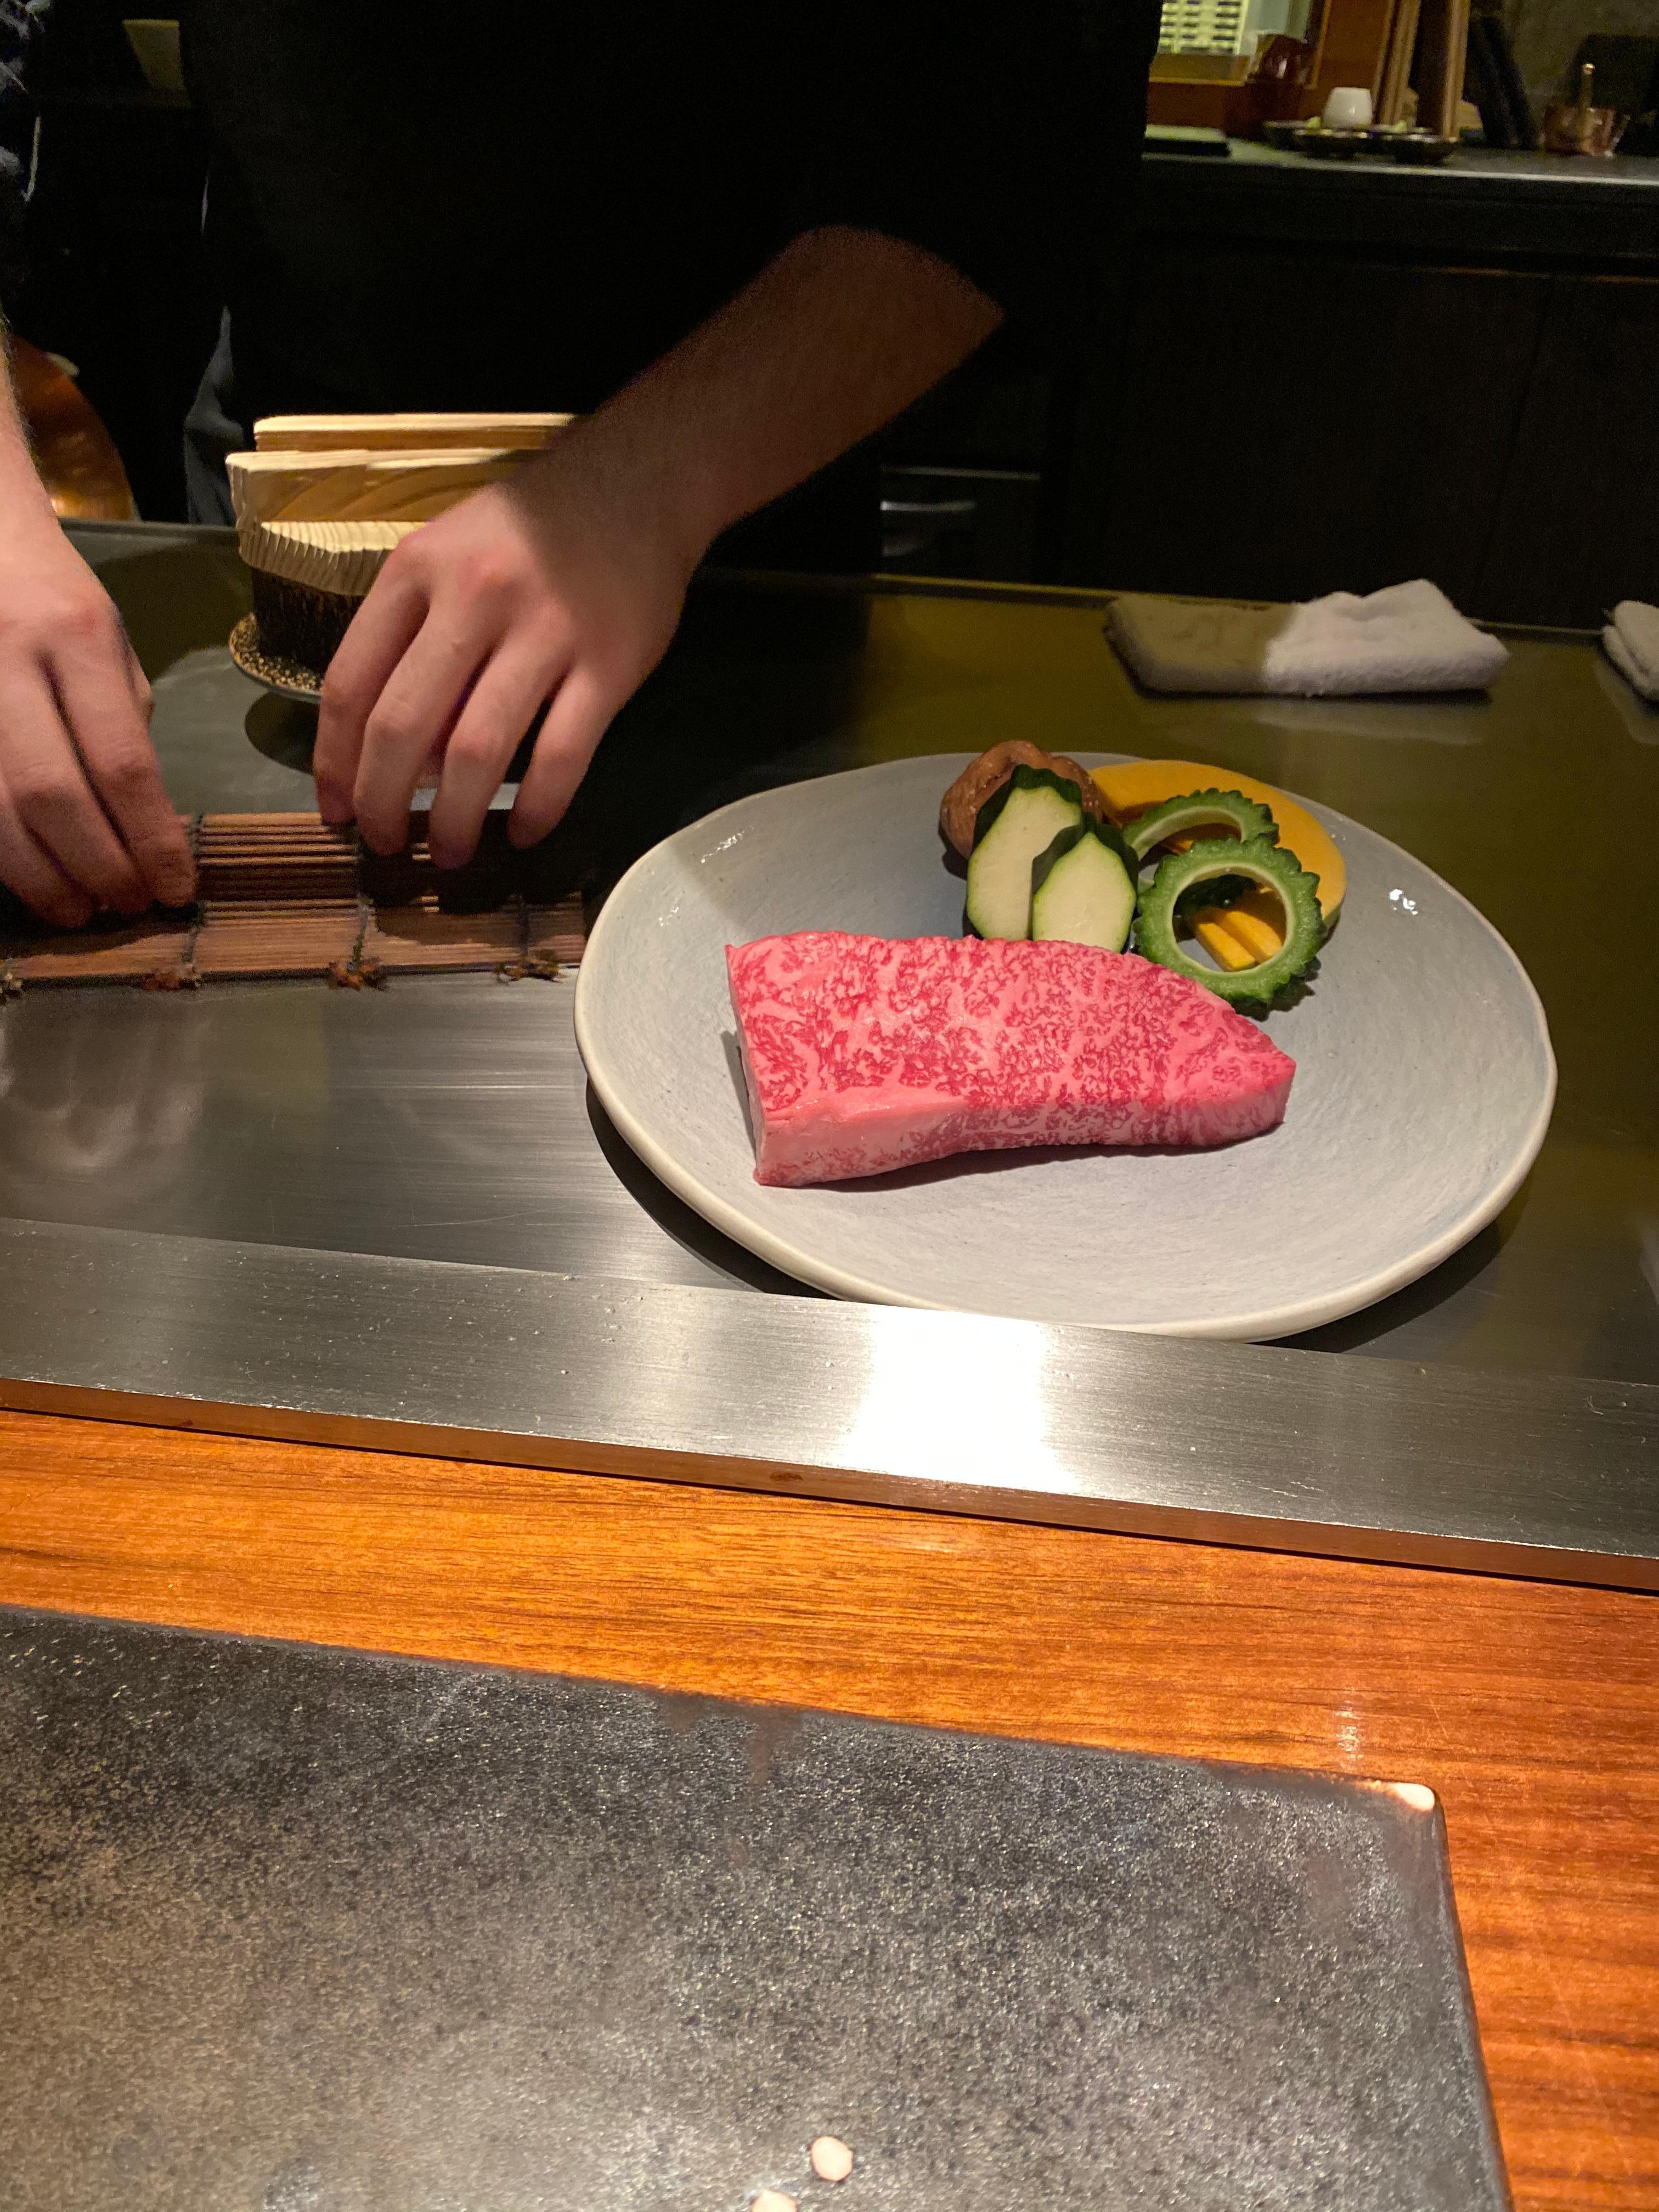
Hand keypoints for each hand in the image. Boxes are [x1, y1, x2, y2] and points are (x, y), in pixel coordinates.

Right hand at [0, 510, 195, 925]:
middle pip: (53, 795)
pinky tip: (29, 877)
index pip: (123, 763)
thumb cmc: (54, 597)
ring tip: (79, 909)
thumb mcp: (110, 644)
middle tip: (127, 906)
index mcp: (77, 636)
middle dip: (97, 866)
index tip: (175, 890)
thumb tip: (147, 821)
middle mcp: (9, 661)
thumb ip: (125, 725)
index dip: (151, 840)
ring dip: (41, 876)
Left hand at [313, 434, 699, 869]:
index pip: (350, 683)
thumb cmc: (528, 529)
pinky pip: (561, 758)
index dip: (334, 761)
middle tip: (389, 845)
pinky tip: (526, 832)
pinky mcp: (607, 667)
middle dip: (384, 804)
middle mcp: (472, 600)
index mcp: (416, 571)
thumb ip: (412, 636)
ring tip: (452, 855)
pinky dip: (537, 808)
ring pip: (477, 753)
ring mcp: (544, 634)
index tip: (335, 810)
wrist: (636, 485)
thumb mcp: (447, 553)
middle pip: (403, 727)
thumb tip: (400, 752)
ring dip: (457, 821)